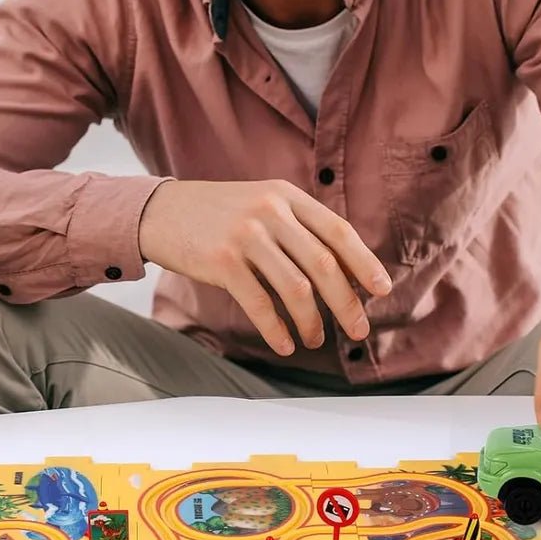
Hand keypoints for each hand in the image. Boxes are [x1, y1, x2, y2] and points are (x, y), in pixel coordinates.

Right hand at [137, 179, 391, 355]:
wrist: (159, 212)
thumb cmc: (216, 216)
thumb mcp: (260, 204)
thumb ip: (296, 226)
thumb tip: (342, 270)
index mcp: (286, 196)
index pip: (338, 231)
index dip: (364, 263)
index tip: (381, 290)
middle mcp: (270, 211)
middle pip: (324, 264)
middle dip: (347, 302)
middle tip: (358, 329)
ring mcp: (246, 235)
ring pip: (296, 287)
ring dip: (312, 321)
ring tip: (315, 340)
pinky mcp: (222, 261)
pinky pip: (260, 303)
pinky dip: (277, 329)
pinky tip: (285, 343)